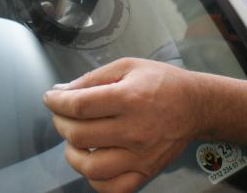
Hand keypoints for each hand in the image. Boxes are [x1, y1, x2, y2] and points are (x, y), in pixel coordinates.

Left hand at [43, 58, 202, 192]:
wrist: (196, 105)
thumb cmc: (162, 82)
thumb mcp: (128, 66)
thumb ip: (93, 78)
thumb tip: (62, 91)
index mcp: (129, 99)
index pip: (79, 106)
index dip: (56, 102)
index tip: (50, 98)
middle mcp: (134, 130)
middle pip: (79, 135)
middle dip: (60, 122)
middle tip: (62, 114)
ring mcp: (140, 156)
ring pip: (90, 167)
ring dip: (72, 153)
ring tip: (74, 140)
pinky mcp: (146, 172)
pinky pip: (111, 188)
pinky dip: (94, 179)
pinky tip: (92, 161)